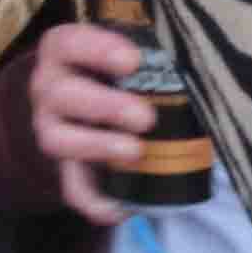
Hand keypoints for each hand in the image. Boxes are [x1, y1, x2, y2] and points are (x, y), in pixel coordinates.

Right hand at [27, 15, 152, 225]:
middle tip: (145, 117)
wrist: (89, 104)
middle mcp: (49, 88)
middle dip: (104, 105)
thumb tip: (202, 70)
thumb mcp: (126, 56)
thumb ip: (151, 59)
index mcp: (63, 53)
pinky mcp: (65, 167)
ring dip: (97, 146)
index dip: (96, 49)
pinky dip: (95, 201)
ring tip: (136, 152)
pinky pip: (72, 188)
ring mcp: (52, 129)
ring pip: (57, 140)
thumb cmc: (119, 72)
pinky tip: (121, 209)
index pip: (68, 43)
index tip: (134, 60)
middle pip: (60, 94)